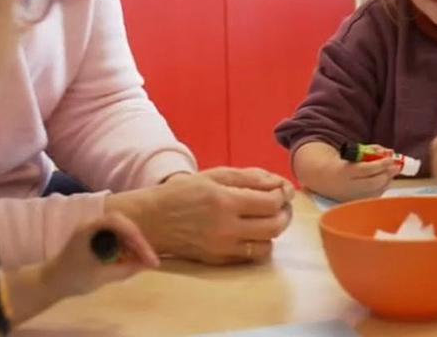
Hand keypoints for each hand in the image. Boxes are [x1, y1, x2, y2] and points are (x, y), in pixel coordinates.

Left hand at [41, 212, 157, 298]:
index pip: (116, 222)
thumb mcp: (101, 277)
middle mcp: (92, 224)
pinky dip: (127, 247)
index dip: (134, 235)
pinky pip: (117, 236)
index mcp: (88, 230)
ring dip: (134, 244)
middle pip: (122, 224)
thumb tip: (147, 265)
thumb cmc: (72, 279)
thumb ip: (125, 270)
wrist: (52, 282)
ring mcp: (94, 229)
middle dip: (138, 241)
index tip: (145, 254)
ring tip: (143, 262)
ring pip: (122, 230)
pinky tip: (132, 260)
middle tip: (149, 260)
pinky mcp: (97, 236)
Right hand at [105, 168, 293, 264]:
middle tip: (282, 205)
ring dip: (273, 232)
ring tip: (268, 219)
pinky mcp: (217, 261)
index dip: (283, 196)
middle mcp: (225, 228)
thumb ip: (250, 178)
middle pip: (274, 227)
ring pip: (266, 246)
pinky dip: (258, 244)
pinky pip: (249, 257)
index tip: (282, 191)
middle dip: (285, 214)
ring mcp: (222, 248)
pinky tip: (252, 232)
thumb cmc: (183, 193)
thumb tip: (279, 184)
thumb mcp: (215, 176)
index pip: (271, 203)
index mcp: (224, 201)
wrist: (151, 220)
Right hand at [293, 141, 400, 201]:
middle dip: (387, 174)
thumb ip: (372, 150)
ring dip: (387, 181)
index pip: (366, 170)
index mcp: (344, 171)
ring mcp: (352, 197)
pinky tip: (384, 181)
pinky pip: (374, 196)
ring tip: (391, 172)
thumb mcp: (354, 152)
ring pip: (375, 192)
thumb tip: (389, 152)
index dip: (381, 164)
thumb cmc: (343, 162)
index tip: (391, 159)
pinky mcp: (356, 203)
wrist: (324, 178)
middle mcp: (347, 186)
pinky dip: (381, 188)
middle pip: (373, 183)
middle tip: (396, 167)